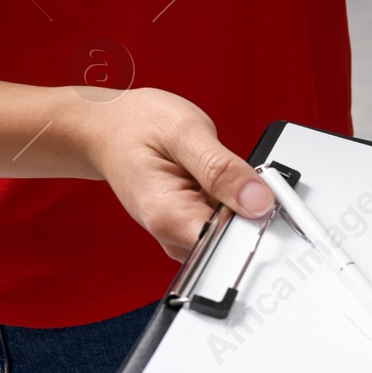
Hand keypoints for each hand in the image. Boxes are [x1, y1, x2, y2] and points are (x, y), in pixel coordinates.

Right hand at [74, 88, 272, 260]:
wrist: (107, 129)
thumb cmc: (134, 126)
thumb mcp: (184, 132)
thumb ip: (221, 168)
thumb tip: (258, 201)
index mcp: (169, 217)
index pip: (228, 246)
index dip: (256, 224)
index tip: (264, 197)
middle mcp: (173, 235)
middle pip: (235, 242)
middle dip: (250, 210)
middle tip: (235, 173)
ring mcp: (181, 236)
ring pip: (233, 233)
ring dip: (240, 205)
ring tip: (215, 172)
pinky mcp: (190, 230)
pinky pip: (225, 224)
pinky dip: (230, 203)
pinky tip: (215, 182)